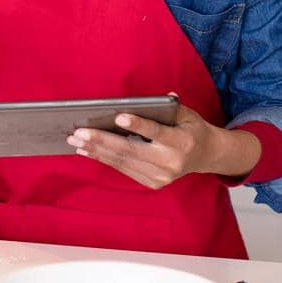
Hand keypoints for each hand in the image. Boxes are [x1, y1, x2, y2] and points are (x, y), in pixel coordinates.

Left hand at [66, 99, 262, 189]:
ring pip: (123, 161)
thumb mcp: (185, 113)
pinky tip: (86, 150)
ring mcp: (161, 176)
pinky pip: (123, 169)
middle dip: (102, 140)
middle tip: (79, 132)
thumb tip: (154, 99)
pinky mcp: (152, 183)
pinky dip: (103, 158)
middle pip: (131, 150)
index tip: (118, 117)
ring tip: (75, 140)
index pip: (155, 133)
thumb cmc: (190, 128)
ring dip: (96, 150)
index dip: (137, 125)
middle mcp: (170, 162)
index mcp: (181, 142)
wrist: (205, 155)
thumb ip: (168, 107)